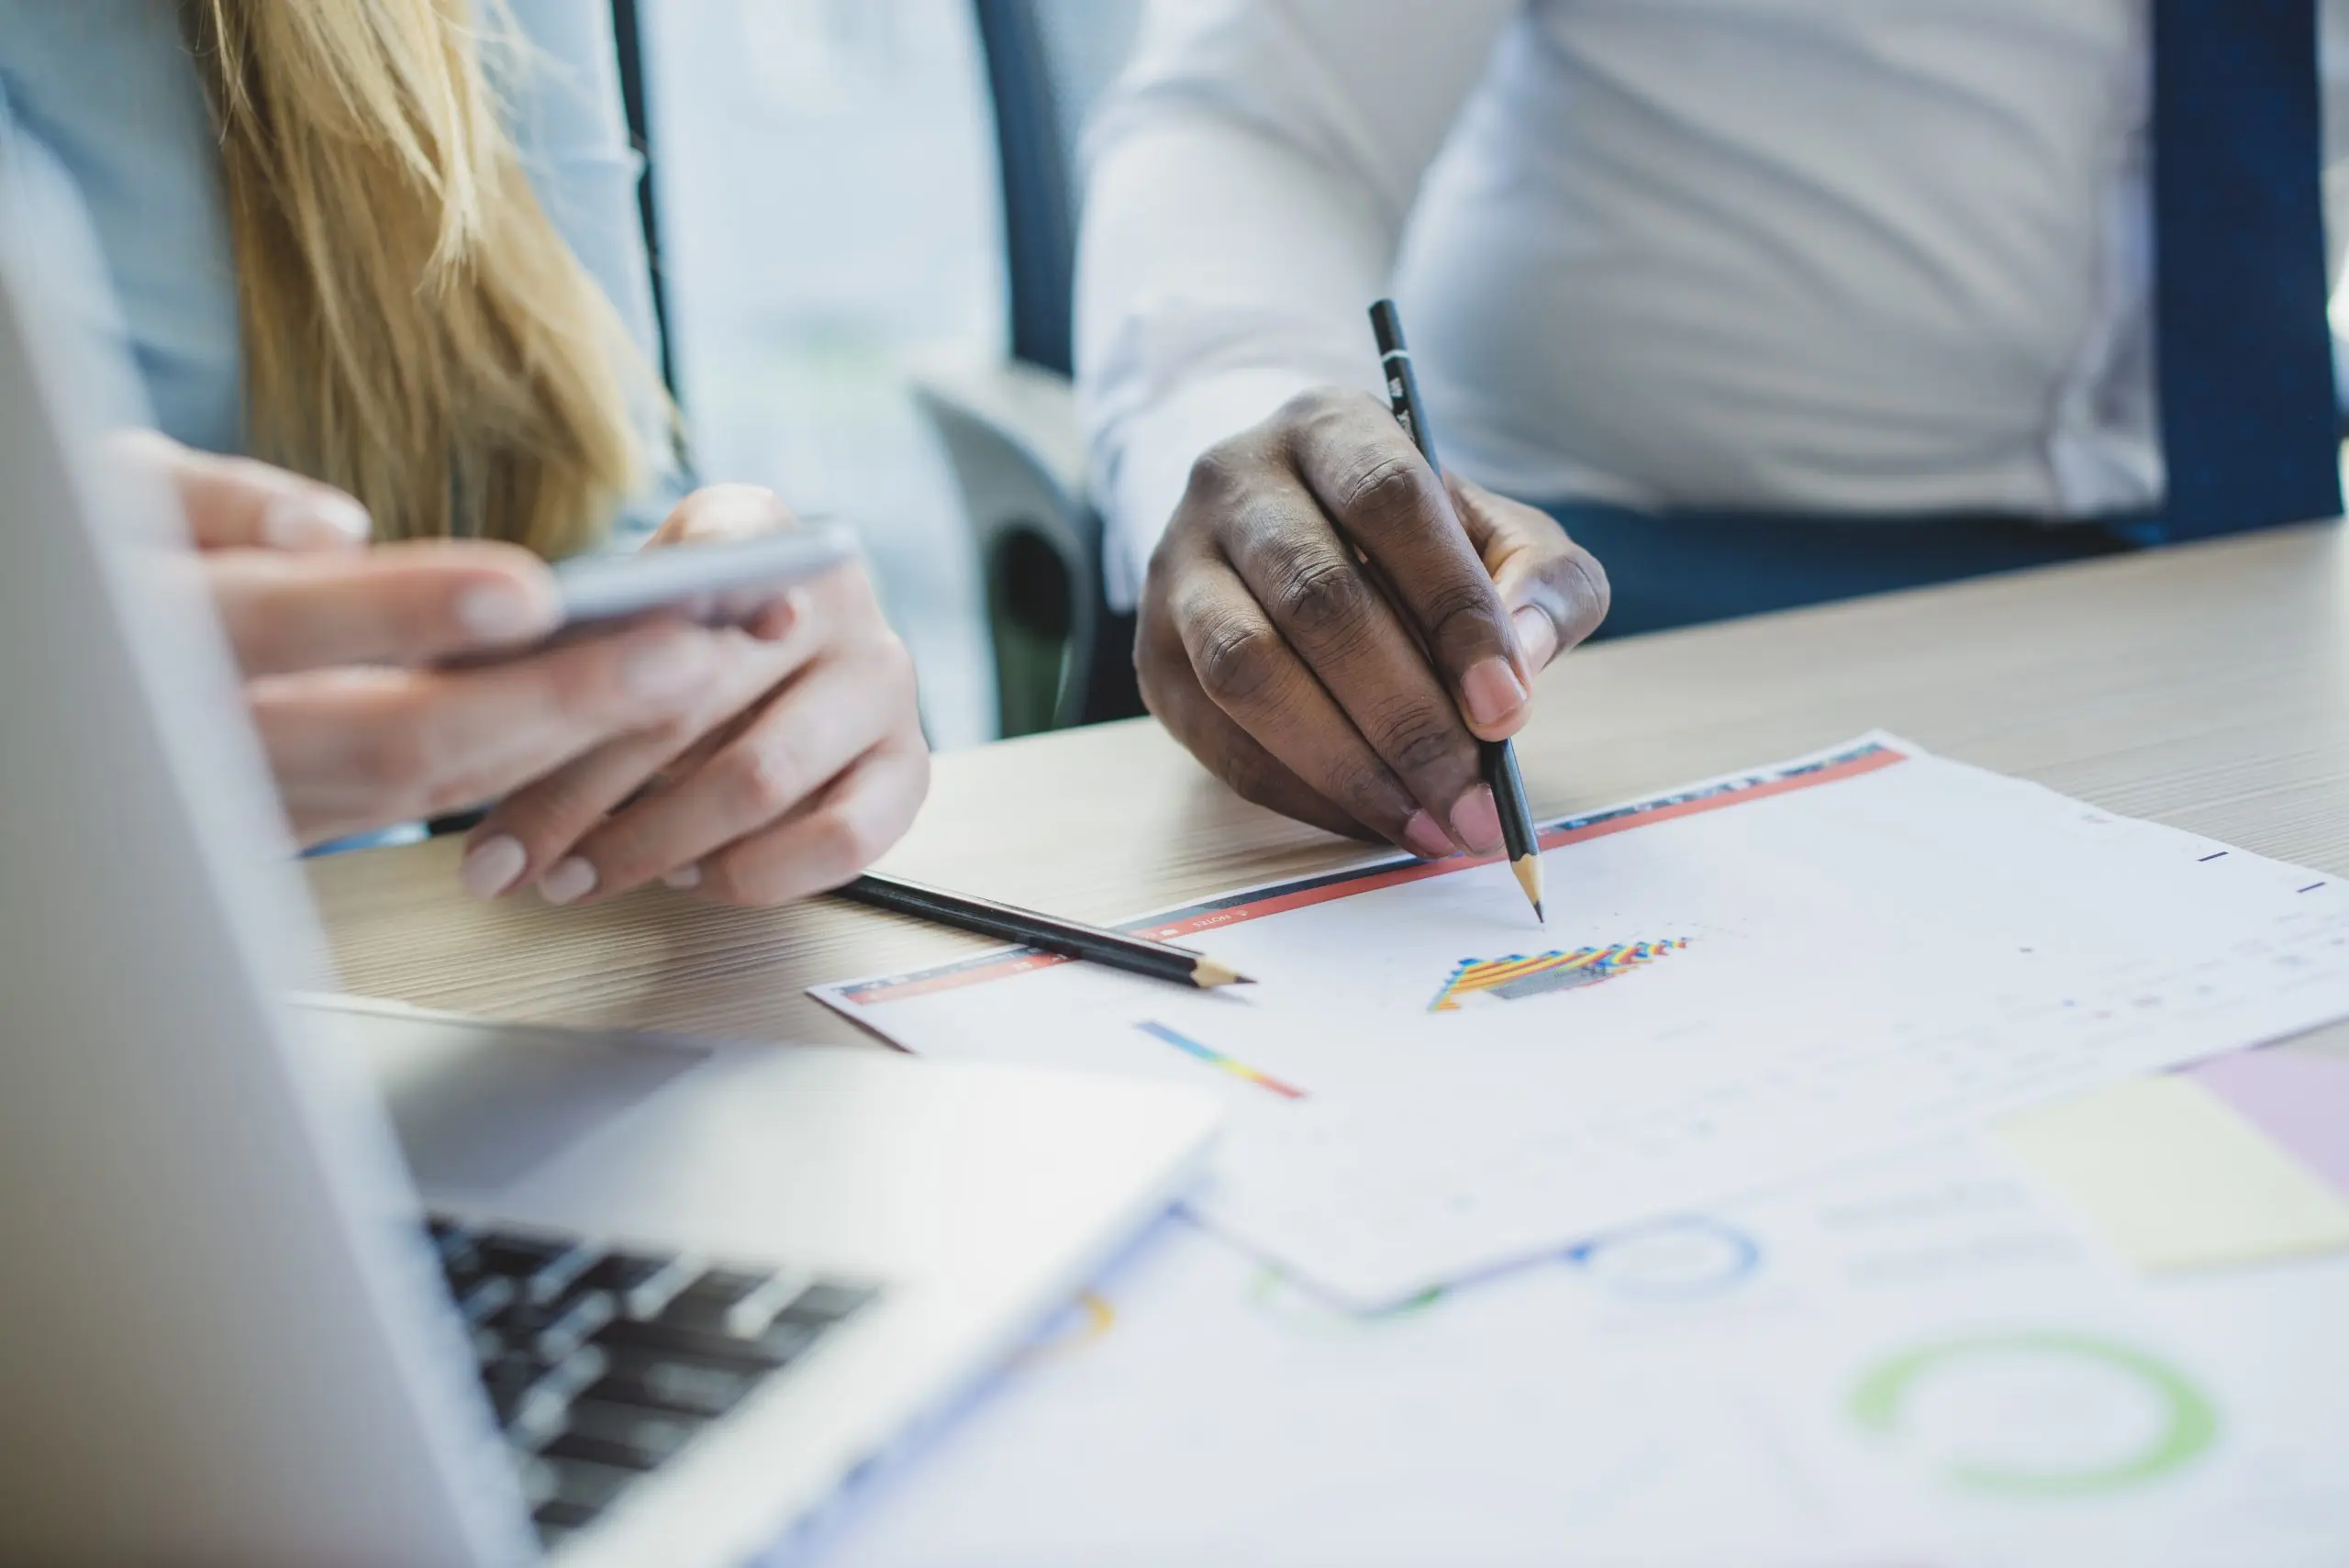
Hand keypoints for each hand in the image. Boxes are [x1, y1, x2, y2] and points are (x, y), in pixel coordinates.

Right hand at [126, 432, 732, 846]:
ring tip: (692, 664)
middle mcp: (214, 745)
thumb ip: (213, 502)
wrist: (55, 673)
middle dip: (558, 699)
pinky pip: (429, 801)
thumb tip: (337, 527)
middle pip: (403, 740)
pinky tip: (626, 709)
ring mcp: (261, 802)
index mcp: (164, 639)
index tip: (535, 590)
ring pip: (434, 786)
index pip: (300, 629)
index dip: (418, 611)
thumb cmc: (90, 550)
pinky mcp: (300, 822)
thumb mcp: (112, 492)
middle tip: (689, 646)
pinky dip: (532, 760)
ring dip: (573, 735)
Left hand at [459, 485, 929, 907]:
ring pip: (758, 780)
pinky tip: (690, 881)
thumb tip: (465, 678)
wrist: (778, 674)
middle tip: (502, 855)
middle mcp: (840, 598)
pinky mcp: (910, 770)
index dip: (684, 591)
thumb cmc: (671, 646)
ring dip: (650, 846)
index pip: (727, 545)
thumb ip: (575, 632)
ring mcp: (884, 684)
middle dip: (583, 786)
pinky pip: (839, 842)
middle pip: (698, 694)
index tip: (626, 642)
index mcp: (762, 530)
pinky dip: (750, 874)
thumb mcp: (622, 611)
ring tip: (571, 879)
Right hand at [1135, 388, 1608, 853]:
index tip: (1507, 707)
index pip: (1389, 499)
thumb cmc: (1415, 546)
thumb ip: (1544, 584)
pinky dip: (1305, 794)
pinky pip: (1220, 739)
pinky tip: (1376, 821)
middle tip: (1476, 803)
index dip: (1453, 607)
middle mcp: (1235, 481)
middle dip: (1407, 717)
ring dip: (1348, 766)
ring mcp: (1178, 567)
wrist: (1293, 540)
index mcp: (1330, 427)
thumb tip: (1519, 665)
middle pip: (1316, 597)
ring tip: (1429, 823)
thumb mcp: (1501, 539)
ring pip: (1249, 670)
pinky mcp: (1154, 655)